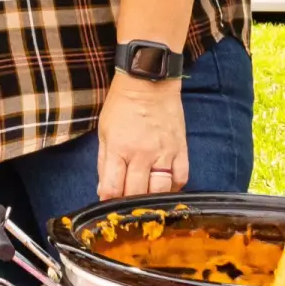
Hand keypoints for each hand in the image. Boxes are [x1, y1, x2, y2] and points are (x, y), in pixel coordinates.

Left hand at [97, 73, 187, 198]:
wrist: (149, 81)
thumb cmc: (122, 104)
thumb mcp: (104, 130)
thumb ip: (104, 162)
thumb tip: (104, 189)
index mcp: (118, 149)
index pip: (112, 189)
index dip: (108, 201)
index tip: (108, 204)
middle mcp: (142, 154)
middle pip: (136, 194)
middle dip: (128, 204)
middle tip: (126, 204)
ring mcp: (164, 153)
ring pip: (160, 192)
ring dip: (151, 200)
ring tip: (146, 200)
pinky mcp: (181, 150)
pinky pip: (181, 179)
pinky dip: (173, 188)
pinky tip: (165, 186)